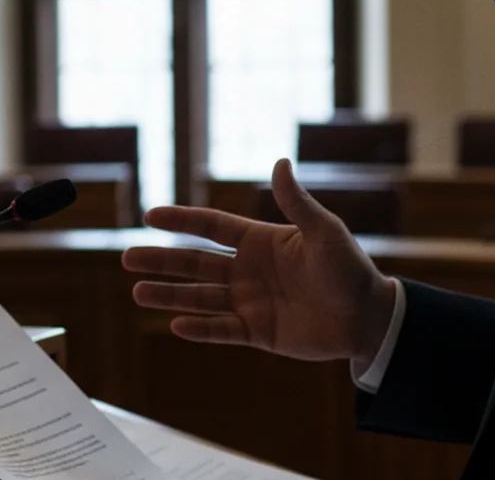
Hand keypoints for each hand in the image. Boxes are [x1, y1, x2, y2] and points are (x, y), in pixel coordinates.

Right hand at [122, 158, 396, 363]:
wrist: (367, 317)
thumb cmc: (349, 269)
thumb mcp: (324, 231)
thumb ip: (297, 203)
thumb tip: (279, 162)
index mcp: (260, 241)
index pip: (211, 227)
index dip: (182, 220)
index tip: (150, 215)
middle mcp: (248, 270)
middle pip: (195, 264)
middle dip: (161, 260)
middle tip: (127, 257)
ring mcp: (250, 302)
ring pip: (200, 297)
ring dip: (169, 295)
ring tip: (137, 292)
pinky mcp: (258, 332)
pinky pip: (221, 330)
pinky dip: (199, 329)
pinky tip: (175, 325)